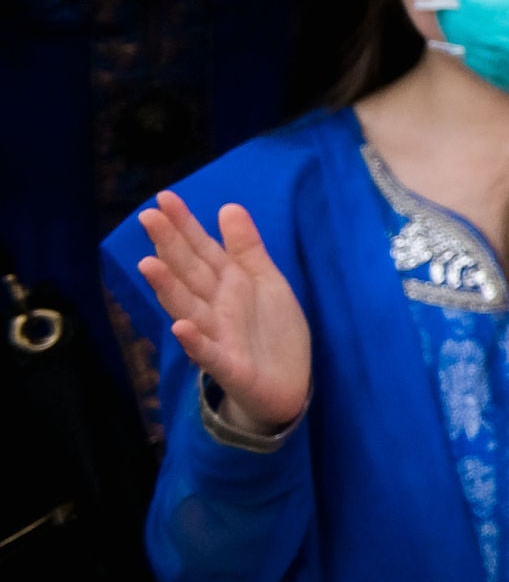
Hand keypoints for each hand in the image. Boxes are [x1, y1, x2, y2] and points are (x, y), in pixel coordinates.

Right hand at [133, 191, 310, 434]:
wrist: (287, 385)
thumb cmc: (271, 331)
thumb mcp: (266, 281)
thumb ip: (247, 248)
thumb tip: (227, 206)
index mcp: (226, 284)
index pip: (201, 249)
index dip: (184, 225)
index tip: (164, 196)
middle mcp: (214, 307)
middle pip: (189, 273)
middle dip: (170, 245)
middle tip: (148, 216)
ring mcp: (217, 336)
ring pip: (188, 308)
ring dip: (168, 289)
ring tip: (148, 264)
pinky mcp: (228, 365)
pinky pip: (208, 353)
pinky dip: (194, 341)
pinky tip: (180, 327)